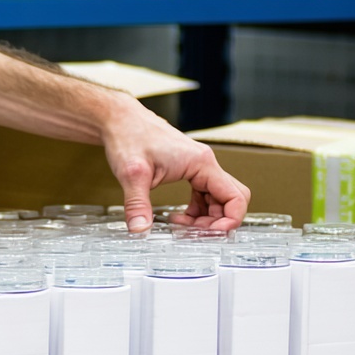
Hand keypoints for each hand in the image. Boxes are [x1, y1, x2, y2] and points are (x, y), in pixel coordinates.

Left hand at [100, 98, 250, 232]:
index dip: (229, 221)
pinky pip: (203, 194)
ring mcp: (197, 166)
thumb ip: (137, 205)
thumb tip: (139, 229)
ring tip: (182, 229)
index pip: (235, 196)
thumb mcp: (132, 175)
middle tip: (194, 235)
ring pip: (217, 199)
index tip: (213, 235)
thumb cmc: (129, 136)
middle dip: (217, 222)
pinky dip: (196, 210)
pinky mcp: (188, 169)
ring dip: (206, 218)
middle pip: (230, 199)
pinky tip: (178, 217)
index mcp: (200, 163)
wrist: (120, 119)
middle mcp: (204, 163)